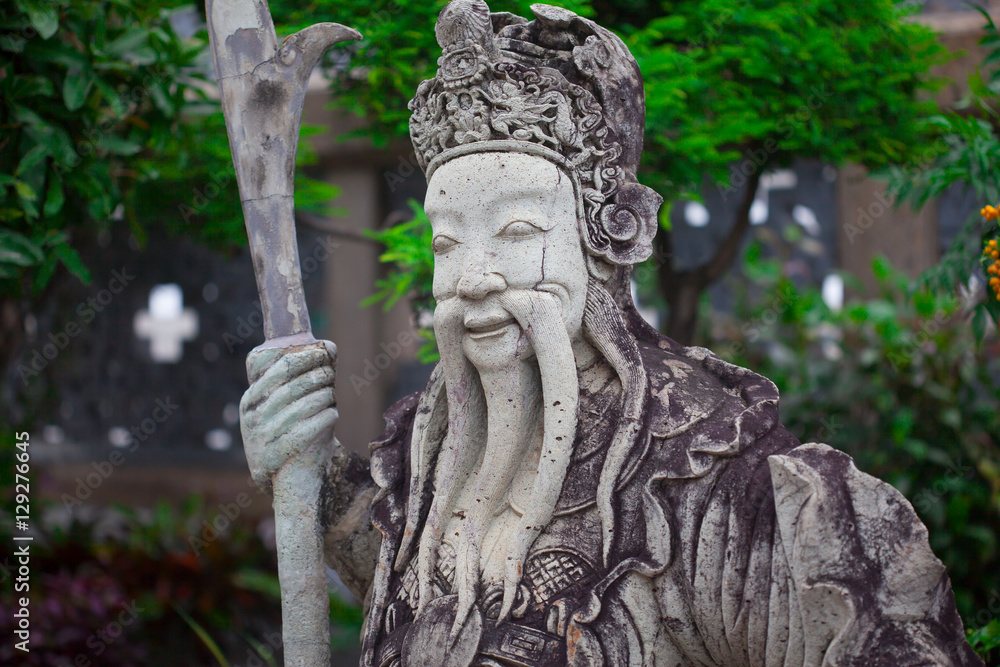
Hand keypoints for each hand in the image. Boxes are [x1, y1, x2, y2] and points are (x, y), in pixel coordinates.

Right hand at [239, 340, 338, 492]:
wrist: (287, 478)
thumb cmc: (289, 431)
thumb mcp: (282, 407)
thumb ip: (298, 379)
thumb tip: (330, 347)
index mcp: (251, 399)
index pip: (281, 368)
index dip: (305, 357)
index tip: (323, 352)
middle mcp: (255, 416)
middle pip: (295, 385)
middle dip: (318, 375)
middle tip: (329, 373)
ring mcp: (266, 436)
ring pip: (306, 405)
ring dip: (324, 395)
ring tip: (330, 395)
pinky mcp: (283, 454)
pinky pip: (313, 427)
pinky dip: (327, 416)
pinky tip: (332, 414)